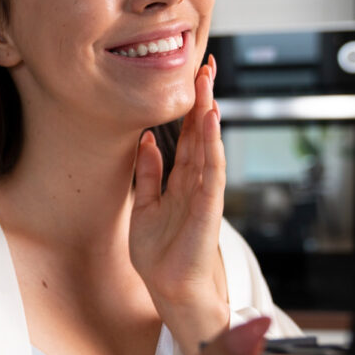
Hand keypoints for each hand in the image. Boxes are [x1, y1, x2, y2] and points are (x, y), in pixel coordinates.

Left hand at [130, 55, 226, 353]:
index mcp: (179, 182)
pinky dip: (211, 145)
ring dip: (208, 114)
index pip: (186, 136)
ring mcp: (204, 194)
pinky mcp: (207, 209)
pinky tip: (210, 121)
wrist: (170, 290)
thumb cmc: (160, 254)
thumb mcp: (143, 206)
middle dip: (202, 100)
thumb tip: (145, 141)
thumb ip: (147, 174)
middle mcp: (195, 183)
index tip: (188, 76)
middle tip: (204, 64)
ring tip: (208, 84)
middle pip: (199, 134)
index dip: (187, 107)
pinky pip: (211, 171)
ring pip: (207, 145)